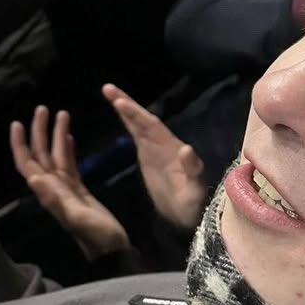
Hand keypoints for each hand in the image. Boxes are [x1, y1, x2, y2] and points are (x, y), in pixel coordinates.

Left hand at [10, 107, 129, 259]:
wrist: (113, 252)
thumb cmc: (96, 237)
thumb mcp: (75, 218)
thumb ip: (55, 199)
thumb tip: (33, 177)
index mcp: (49, 192)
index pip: (27, 163)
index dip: (20, 144)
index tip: (17, 123)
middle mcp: (53, 188)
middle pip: (40, 154)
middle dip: (39, 131)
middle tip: (42, 108)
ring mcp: (66, 188)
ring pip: (56, 156)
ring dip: (55, 135)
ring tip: (61, 112)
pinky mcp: (79, 189)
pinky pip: (69, 164)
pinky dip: (67, 148)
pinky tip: (69, 135)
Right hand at [103, 84, 206, 231]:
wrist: (189, 217)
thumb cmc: (193, 205)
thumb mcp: (195, 191)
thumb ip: (193, 170)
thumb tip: (186, 148)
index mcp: (172, 148)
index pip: (152, 126)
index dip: (136, 114)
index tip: (121, 102)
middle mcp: (163, 143)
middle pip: (143, 118)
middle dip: (127, 104)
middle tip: (108, 88)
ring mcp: (155, 148)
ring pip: (137, 123)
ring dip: (124, 107)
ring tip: (108, 90)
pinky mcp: (148, 156)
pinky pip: (135, 133)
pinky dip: (126, 120)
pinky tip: (118, 111)